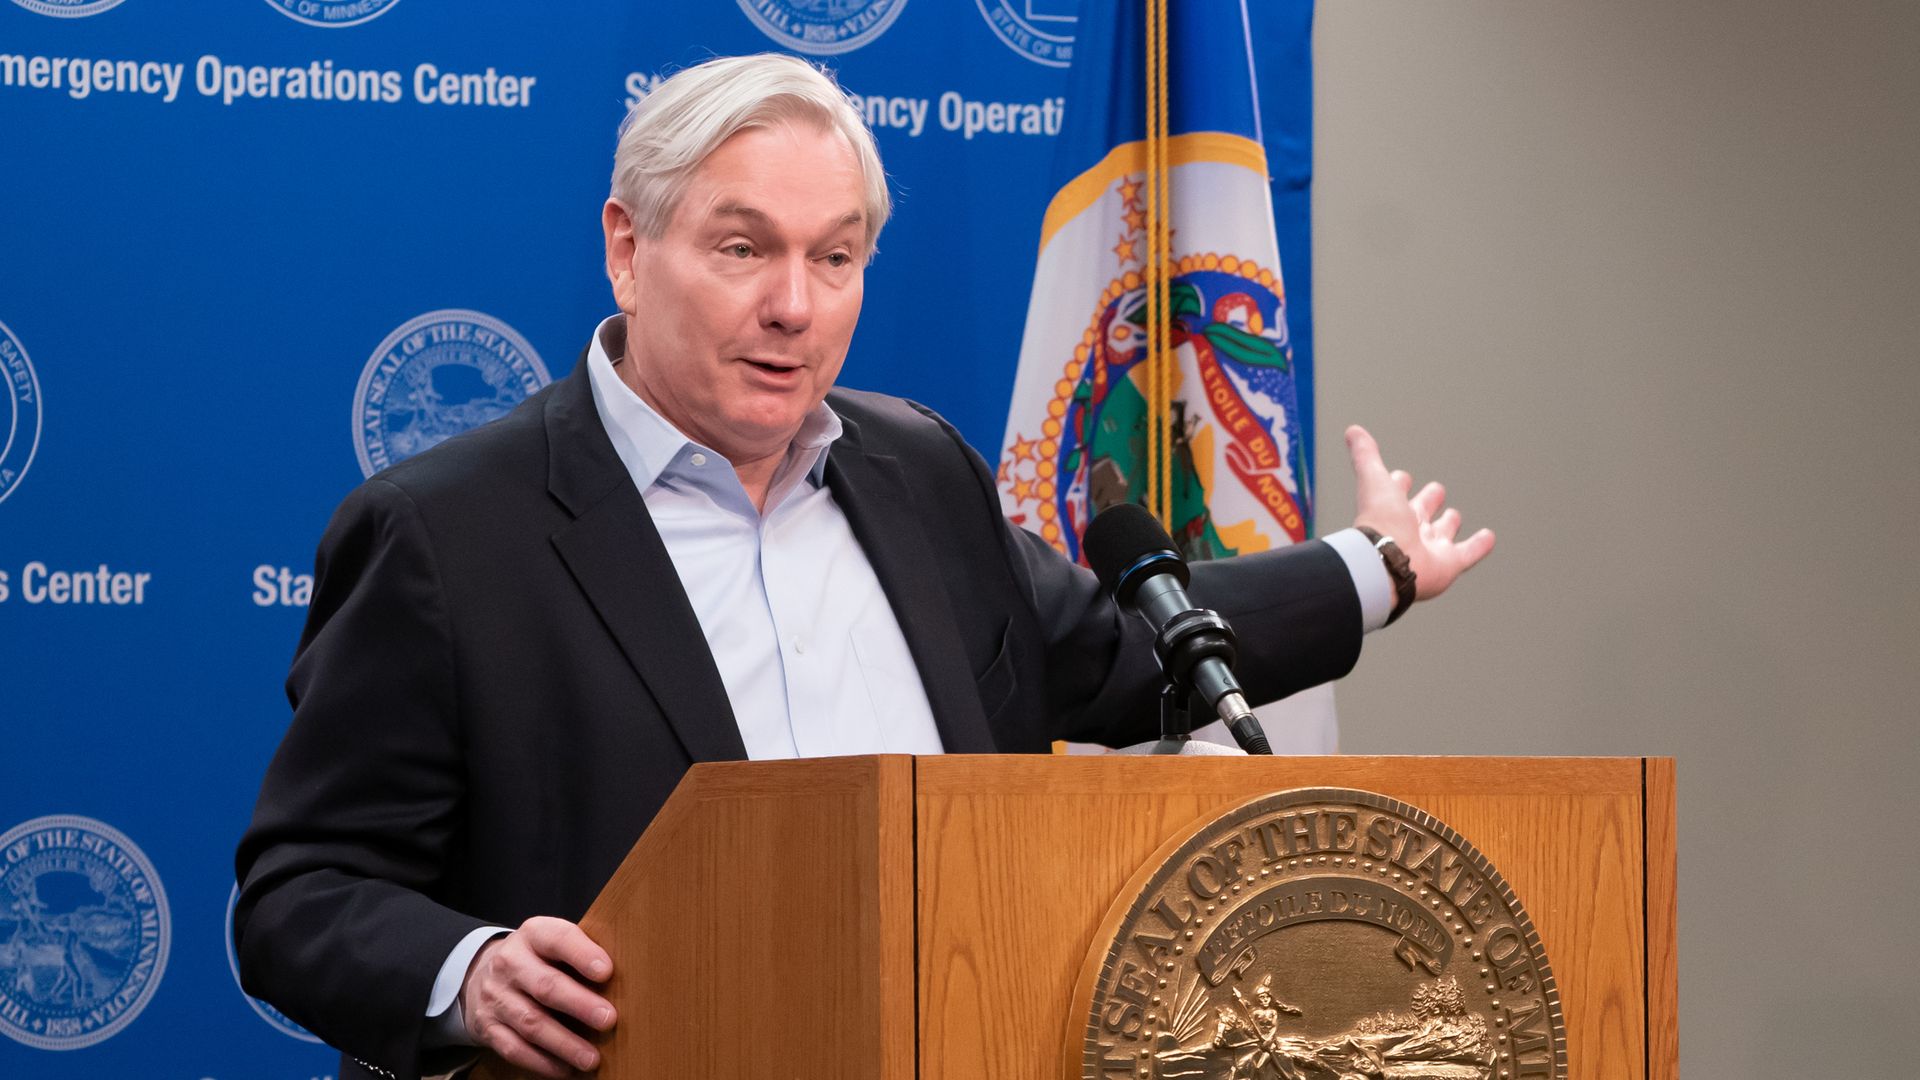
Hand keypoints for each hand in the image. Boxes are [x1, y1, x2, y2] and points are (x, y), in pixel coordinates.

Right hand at [460, 916, 615, 1076]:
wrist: (484, 974)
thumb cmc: (538, 960)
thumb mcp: (554, 944)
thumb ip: (582, 954)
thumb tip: (624, 981)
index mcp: (533, 935)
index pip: (557, 939)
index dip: (582, 955)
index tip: (607, 972)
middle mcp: (510, 963)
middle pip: (545, 985)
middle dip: (579, 1004)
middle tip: (608, 1019)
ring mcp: (496, 996)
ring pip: (530, 1022)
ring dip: (564, 1043)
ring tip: (591, 1058)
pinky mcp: (488, 1027)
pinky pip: (514, 1048)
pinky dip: (541, 1062)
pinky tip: (565, 1069)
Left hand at [1346, 425, 1494, 601]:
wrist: (1387, 561)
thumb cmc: (1380, 521)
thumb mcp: (1374, 478)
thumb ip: (1365, 455)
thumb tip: (1353, 431)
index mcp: (1391, 509)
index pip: (1395, 492)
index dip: (1399, 484)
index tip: (1403, 477)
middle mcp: (1409, 529)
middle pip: (1420, 513)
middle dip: (1427, 502)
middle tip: (1435, 492)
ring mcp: (1429, 548)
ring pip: (1441, 533)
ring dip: (1448, 524)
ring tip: (1454, 515)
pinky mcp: (1449, 564)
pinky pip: (1468, 553)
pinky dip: (1479, 545)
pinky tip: (1488, 537)